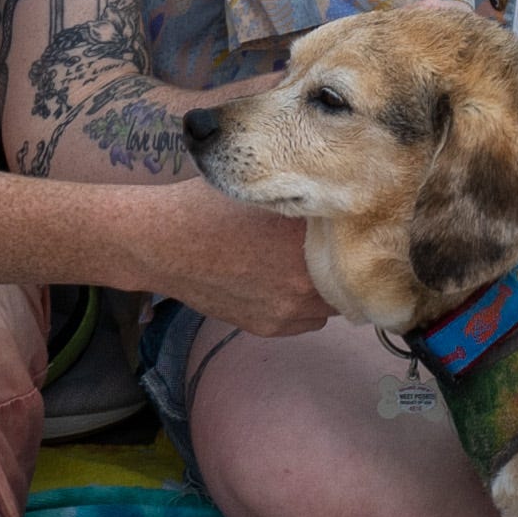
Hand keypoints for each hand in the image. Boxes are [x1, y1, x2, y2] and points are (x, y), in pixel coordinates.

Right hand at [136, 177, 332, 336]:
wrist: (164, 245)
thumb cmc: (208, 208)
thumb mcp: (260, 190)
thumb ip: (300, 197)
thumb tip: (330, 194)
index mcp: (308, 240)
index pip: (353, 241)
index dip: (351, 233)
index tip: (343, 225)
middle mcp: (305, 280)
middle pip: (345, 275)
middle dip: (339, 262)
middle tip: (326, 247)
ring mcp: (288, 309)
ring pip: (328, 303)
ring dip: (323, 288)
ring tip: (301, 267)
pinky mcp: (268, 326)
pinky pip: (304, 321)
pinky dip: (299, 305)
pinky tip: (280, 284)